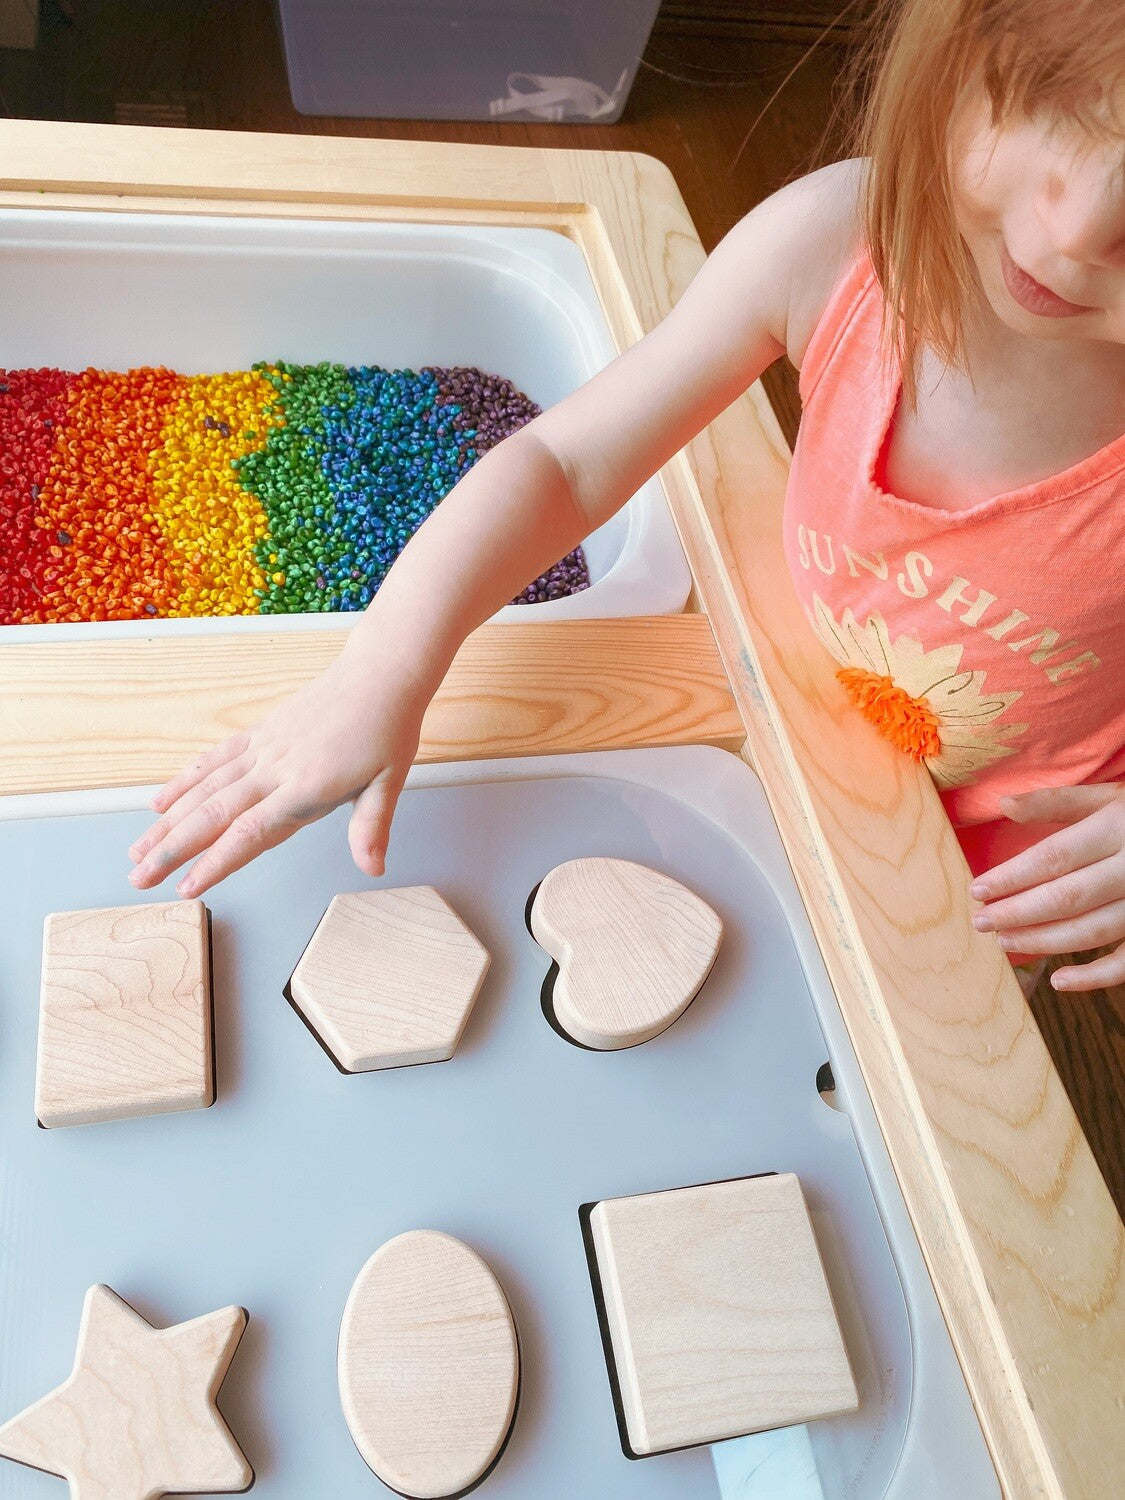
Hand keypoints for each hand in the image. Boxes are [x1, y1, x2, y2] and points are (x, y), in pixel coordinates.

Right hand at [127, 644, 424, 898]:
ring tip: (137, 850)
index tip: (187, 887)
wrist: (378, 675)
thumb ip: (372, 827)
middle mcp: (276, 768)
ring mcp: (263, 749)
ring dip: (167, 822)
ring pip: (204, 789)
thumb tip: (372, 867)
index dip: (216, 862)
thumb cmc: (387, 729)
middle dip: (173, 850)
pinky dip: (183, 782)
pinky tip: (160, 803)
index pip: (251, 833)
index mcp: (306, 786)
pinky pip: (213, 760)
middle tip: (140, 878)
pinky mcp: (259, 733)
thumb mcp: (389, 784)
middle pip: (213, 815)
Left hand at [970, 784, 1124, 991]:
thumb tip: (1003, 804)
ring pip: (1091, 930)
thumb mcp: (1109, 797)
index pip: (1054, 858)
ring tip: (1005, 941)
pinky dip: (1096, 976)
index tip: (978, 890)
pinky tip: (1060, 980)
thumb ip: (1057, 802)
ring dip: (1044, 940)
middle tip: (982, 922)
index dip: (1012, 877)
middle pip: (1067, 897)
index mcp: (1116, 828)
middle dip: (1018, 912)